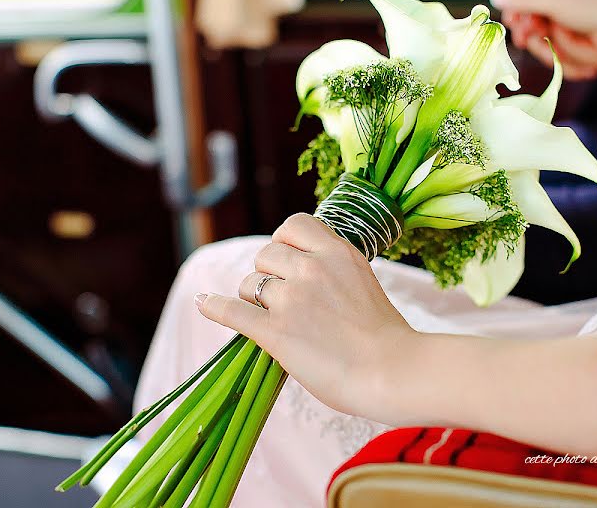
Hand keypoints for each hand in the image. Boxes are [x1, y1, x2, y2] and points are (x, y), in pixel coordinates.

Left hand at [195, 213, 417, 421]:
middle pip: (266, 254)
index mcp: (337, 252)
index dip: (284, 241)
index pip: (293, 225)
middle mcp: (312, 268)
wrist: (392, 370)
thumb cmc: (384, 335)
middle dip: (268, 273)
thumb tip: (301, 266)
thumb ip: (332, 269)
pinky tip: (204, 303)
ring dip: (254, 299)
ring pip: (249, 284)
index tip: (286, 259)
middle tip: (281, 298)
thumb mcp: (363, 281)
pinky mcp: (275, 332)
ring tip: (272, 318)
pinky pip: (231, 310)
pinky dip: (214, 307)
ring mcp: (292, 299)